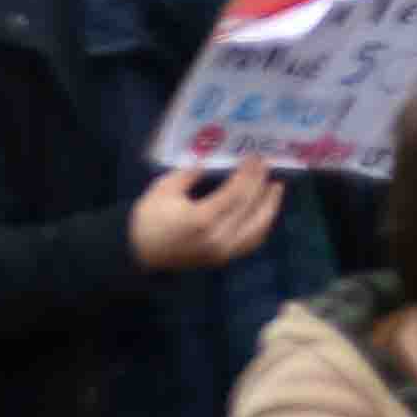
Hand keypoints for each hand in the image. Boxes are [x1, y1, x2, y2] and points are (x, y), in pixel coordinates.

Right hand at [129, 161, 289, 272]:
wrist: (140, 252)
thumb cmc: (148, 218)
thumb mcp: (163, 189)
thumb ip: (188, 175)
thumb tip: (209, 164)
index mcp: (201, 219)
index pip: (235, 194)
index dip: (248, 175)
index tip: (255, 158)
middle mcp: (219, 238)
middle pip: (249, 209)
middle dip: (261, 185)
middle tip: (268, 166)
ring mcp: (225, 251)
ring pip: (258, 229)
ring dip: (270, 207)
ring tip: (276, 188)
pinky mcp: (225, 258)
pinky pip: (252, 241)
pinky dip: (262, 224)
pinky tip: (265, 210)